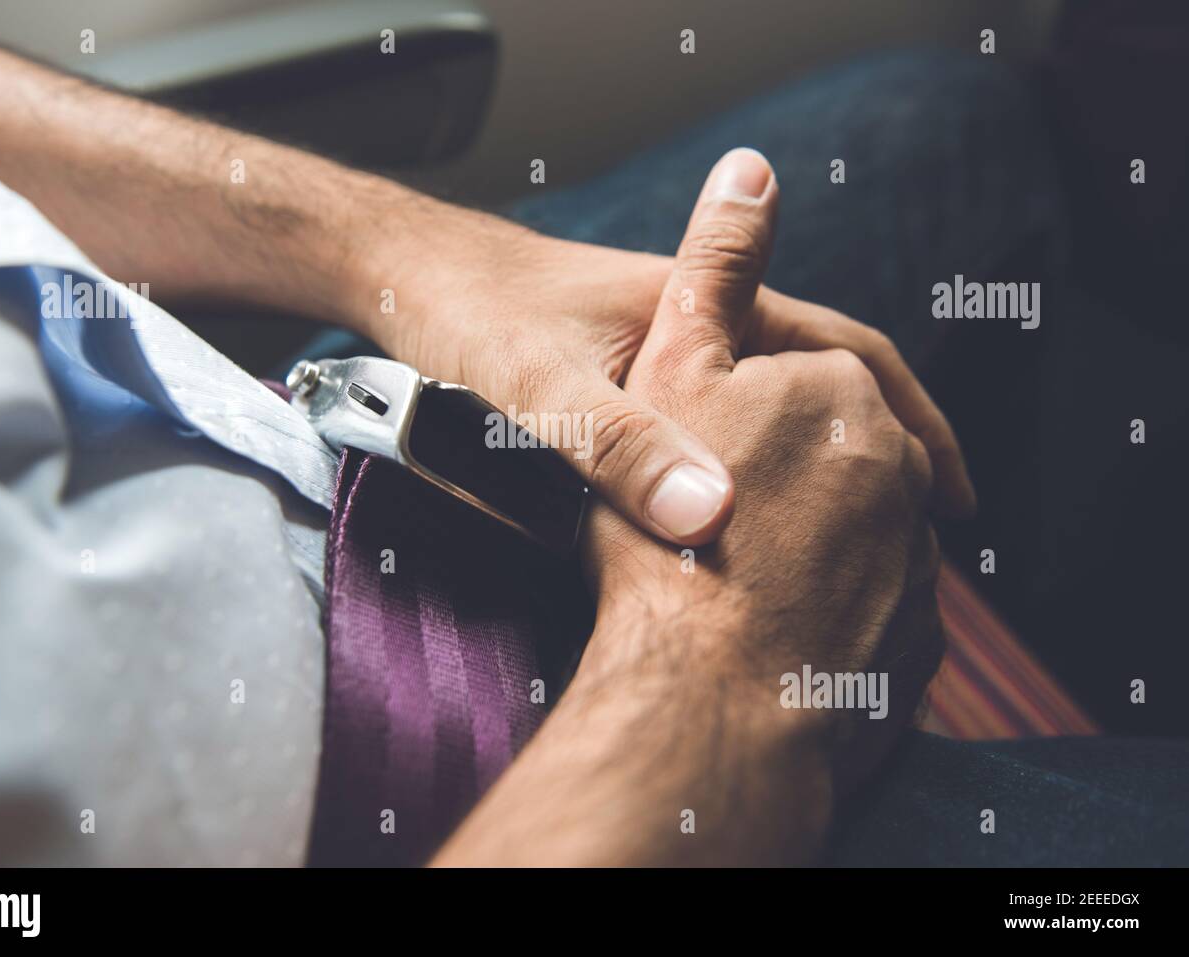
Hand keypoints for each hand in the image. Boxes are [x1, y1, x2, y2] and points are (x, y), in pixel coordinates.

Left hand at [362, 149, 972, 550]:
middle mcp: (700, 329)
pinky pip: (720, 438)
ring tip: (861, 551)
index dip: (913, 419)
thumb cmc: (468, 320)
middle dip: (883, 459)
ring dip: (826, 474)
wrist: (401, 282)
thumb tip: (710, 515)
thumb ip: (617, 444)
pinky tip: (756, 532)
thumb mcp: (538, 391)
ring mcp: (669, 359)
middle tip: (924, 542)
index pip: (848, 349)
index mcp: (705, 308)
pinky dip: (760, 482)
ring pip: (774, 417)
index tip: (954, 496)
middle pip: (825, 387)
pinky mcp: (631, 390)